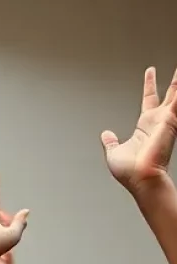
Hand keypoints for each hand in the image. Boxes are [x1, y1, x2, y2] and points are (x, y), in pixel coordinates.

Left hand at [101, 66, 176, 192]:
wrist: (140, 178)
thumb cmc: (130, 171)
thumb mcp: (115, 152)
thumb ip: (112, 142)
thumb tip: (105, 135)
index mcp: (145, 126)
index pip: (149, 98)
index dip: (150, 84)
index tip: (151, 71)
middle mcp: (158, 121)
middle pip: (169, 92)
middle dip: (174, 78)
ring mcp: (166, 119)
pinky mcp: (170, 119)